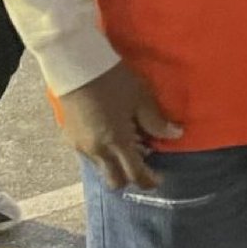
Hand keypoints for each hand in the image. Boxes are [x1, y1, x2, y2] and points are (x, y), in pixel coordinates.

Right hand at [59, 61, 182, 189]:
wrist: (77, 66)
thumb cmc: (114, 81)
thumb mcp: (140, 98)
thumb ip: (156, 121)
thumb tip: (176, 135)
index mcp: (117, 142)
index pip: (135, 174)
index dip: (149, 180)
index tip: (159, 178)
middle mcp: (97, 150)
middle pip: (115, 181)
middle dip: (130, 178)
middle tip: (142, 161)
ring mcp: (81, 146)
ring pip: (101, 169)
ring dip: (115, 165)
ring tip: (127, 142)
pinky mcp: (70, 138)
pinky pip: (90, 156)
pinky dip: (103, 154)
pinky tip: (109, 134)